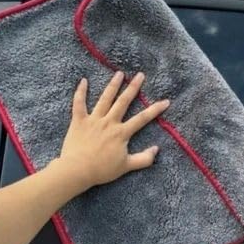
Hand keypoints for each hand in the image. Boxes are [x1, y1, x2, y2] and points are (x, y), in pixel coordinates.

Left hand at [57, 70, 169, 190]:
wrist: (77, 170)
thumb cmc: (101, 170)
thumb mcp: (126, 167)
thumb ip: (143, 159)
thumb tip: (157, 149)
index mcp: (121, 133)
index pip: (142, 118)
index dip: (155, 109)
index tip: (166, 101)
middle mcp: (109, 122)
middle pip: (123, 102)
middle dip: (133, 87)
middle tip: (140, 75)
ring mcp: (93, 120)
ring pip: (104, 99)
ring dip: (112, 85)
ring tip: (119, 73)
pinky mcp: (78, 121)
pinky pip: (79, 103)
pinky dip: (80, 92)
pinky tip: (83, 81)